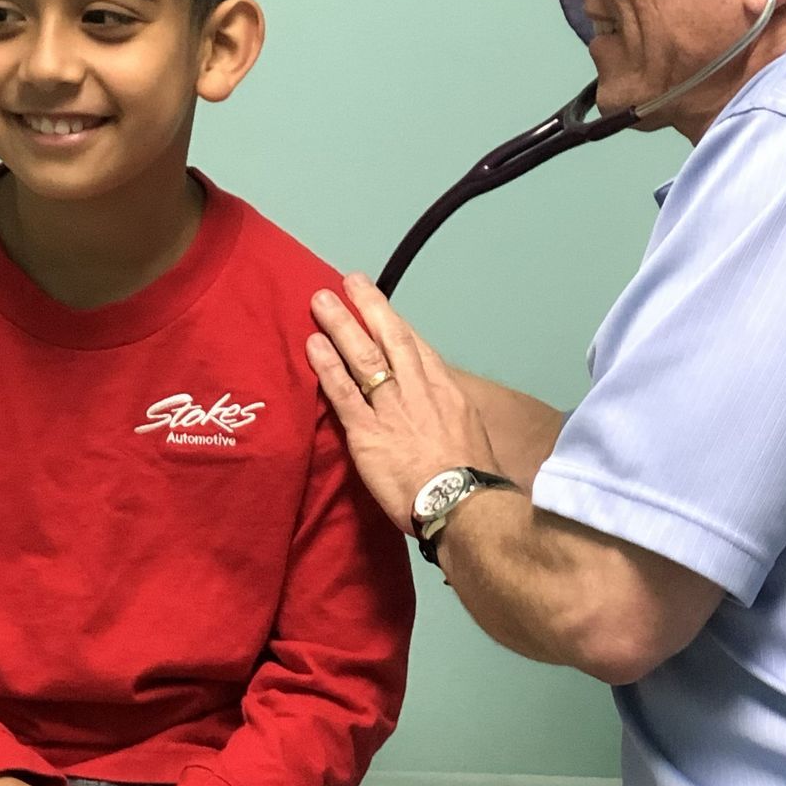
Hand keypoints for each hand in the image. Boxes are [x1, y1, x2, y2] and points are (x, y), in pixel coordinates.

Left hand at [307, 274, 501, 532]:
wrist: (464, 503)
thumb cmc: (472, 483)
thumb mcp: (471, 437)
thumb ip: (450, 419)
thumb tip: (442, 418)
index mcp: (445, 393)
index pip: (417, 348)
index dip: (396, 324)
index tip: (380, 306)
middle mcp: (418, 391)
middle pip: (390, 339)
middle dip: (368, 307)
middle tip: (349, 282)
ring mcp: (392, 409)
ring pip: (363, 356)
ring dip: (341, 324)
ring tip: (321, 300)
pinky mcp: (368, 433)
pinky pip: (343, 392)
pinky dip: (327, 366)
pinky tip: (313, 345)